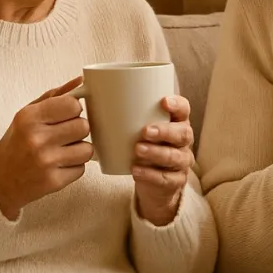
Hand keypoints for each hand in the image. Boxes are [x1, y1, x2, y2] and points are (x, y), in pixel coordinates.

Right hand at [0, 77, 92, 219]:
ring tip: (62, 151)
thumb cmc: (16, 142)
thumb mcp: (28, 114)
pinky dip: (73, 167)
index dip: (74, 110)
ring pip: (87, 149)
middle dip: (77, 130)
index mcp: (29, 117)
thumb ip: (55, 96)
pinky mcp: (53, 181)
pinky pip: (81, 169)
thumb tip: (82, 80)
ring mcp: (45, 162)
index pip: (73, 105)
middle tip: (64, 135)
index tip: (66, 116)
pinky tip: (58, 166)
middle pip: (83, 126)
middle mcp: (36, 139)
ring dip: (79, 150)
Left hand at [131, 95, 194, 225]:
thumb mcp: (136, 129)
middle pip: (183, 133)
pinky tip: (136, 170)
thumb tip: (88, 90)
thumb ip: (124, 113)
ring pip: (174, 156)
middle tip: (144, 131)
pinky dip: (150, 174)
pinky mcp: (175, 181)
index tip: (163, 102)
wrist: (151, 181)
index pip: (184, 109)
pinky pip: (166, 178)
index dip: (177, 105)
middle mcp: (183, 141)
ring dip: (156, 152)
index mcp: (176, 122)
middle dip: (165, 131)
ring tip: (137, 150)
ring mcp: (181, 162)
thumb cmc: (142, 145)